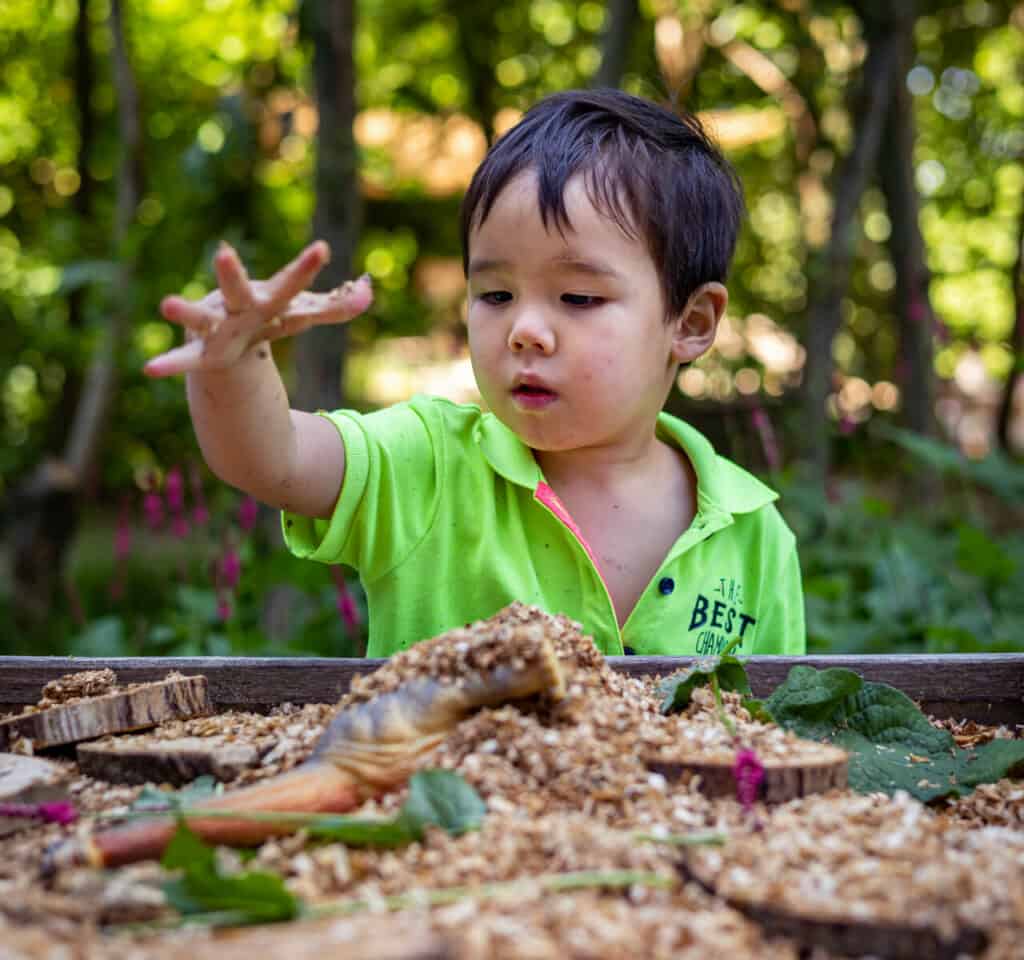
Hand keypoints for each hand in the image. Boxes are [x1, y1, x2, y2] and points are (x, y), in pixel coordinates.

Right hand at [144, 240, 372, 376]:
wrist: (226, 338)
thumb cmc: (267, 317)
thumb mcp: (302, 314)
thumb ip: (335, 306)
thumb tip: (367, 294)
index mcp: (269, 298)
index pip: (292, 284)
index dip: (306, 269)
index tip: (323, 248)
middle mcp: (239, 307)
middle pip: (238, 290)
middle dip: (231, 274)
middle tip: (223, 252)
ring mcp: (216, 328)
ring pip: (200, 320)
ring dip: (185, 313)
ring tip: (165, 305)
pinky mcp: (202, 354)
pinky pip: (185, 361)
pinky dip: (170, 364)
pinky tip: (150, 370)